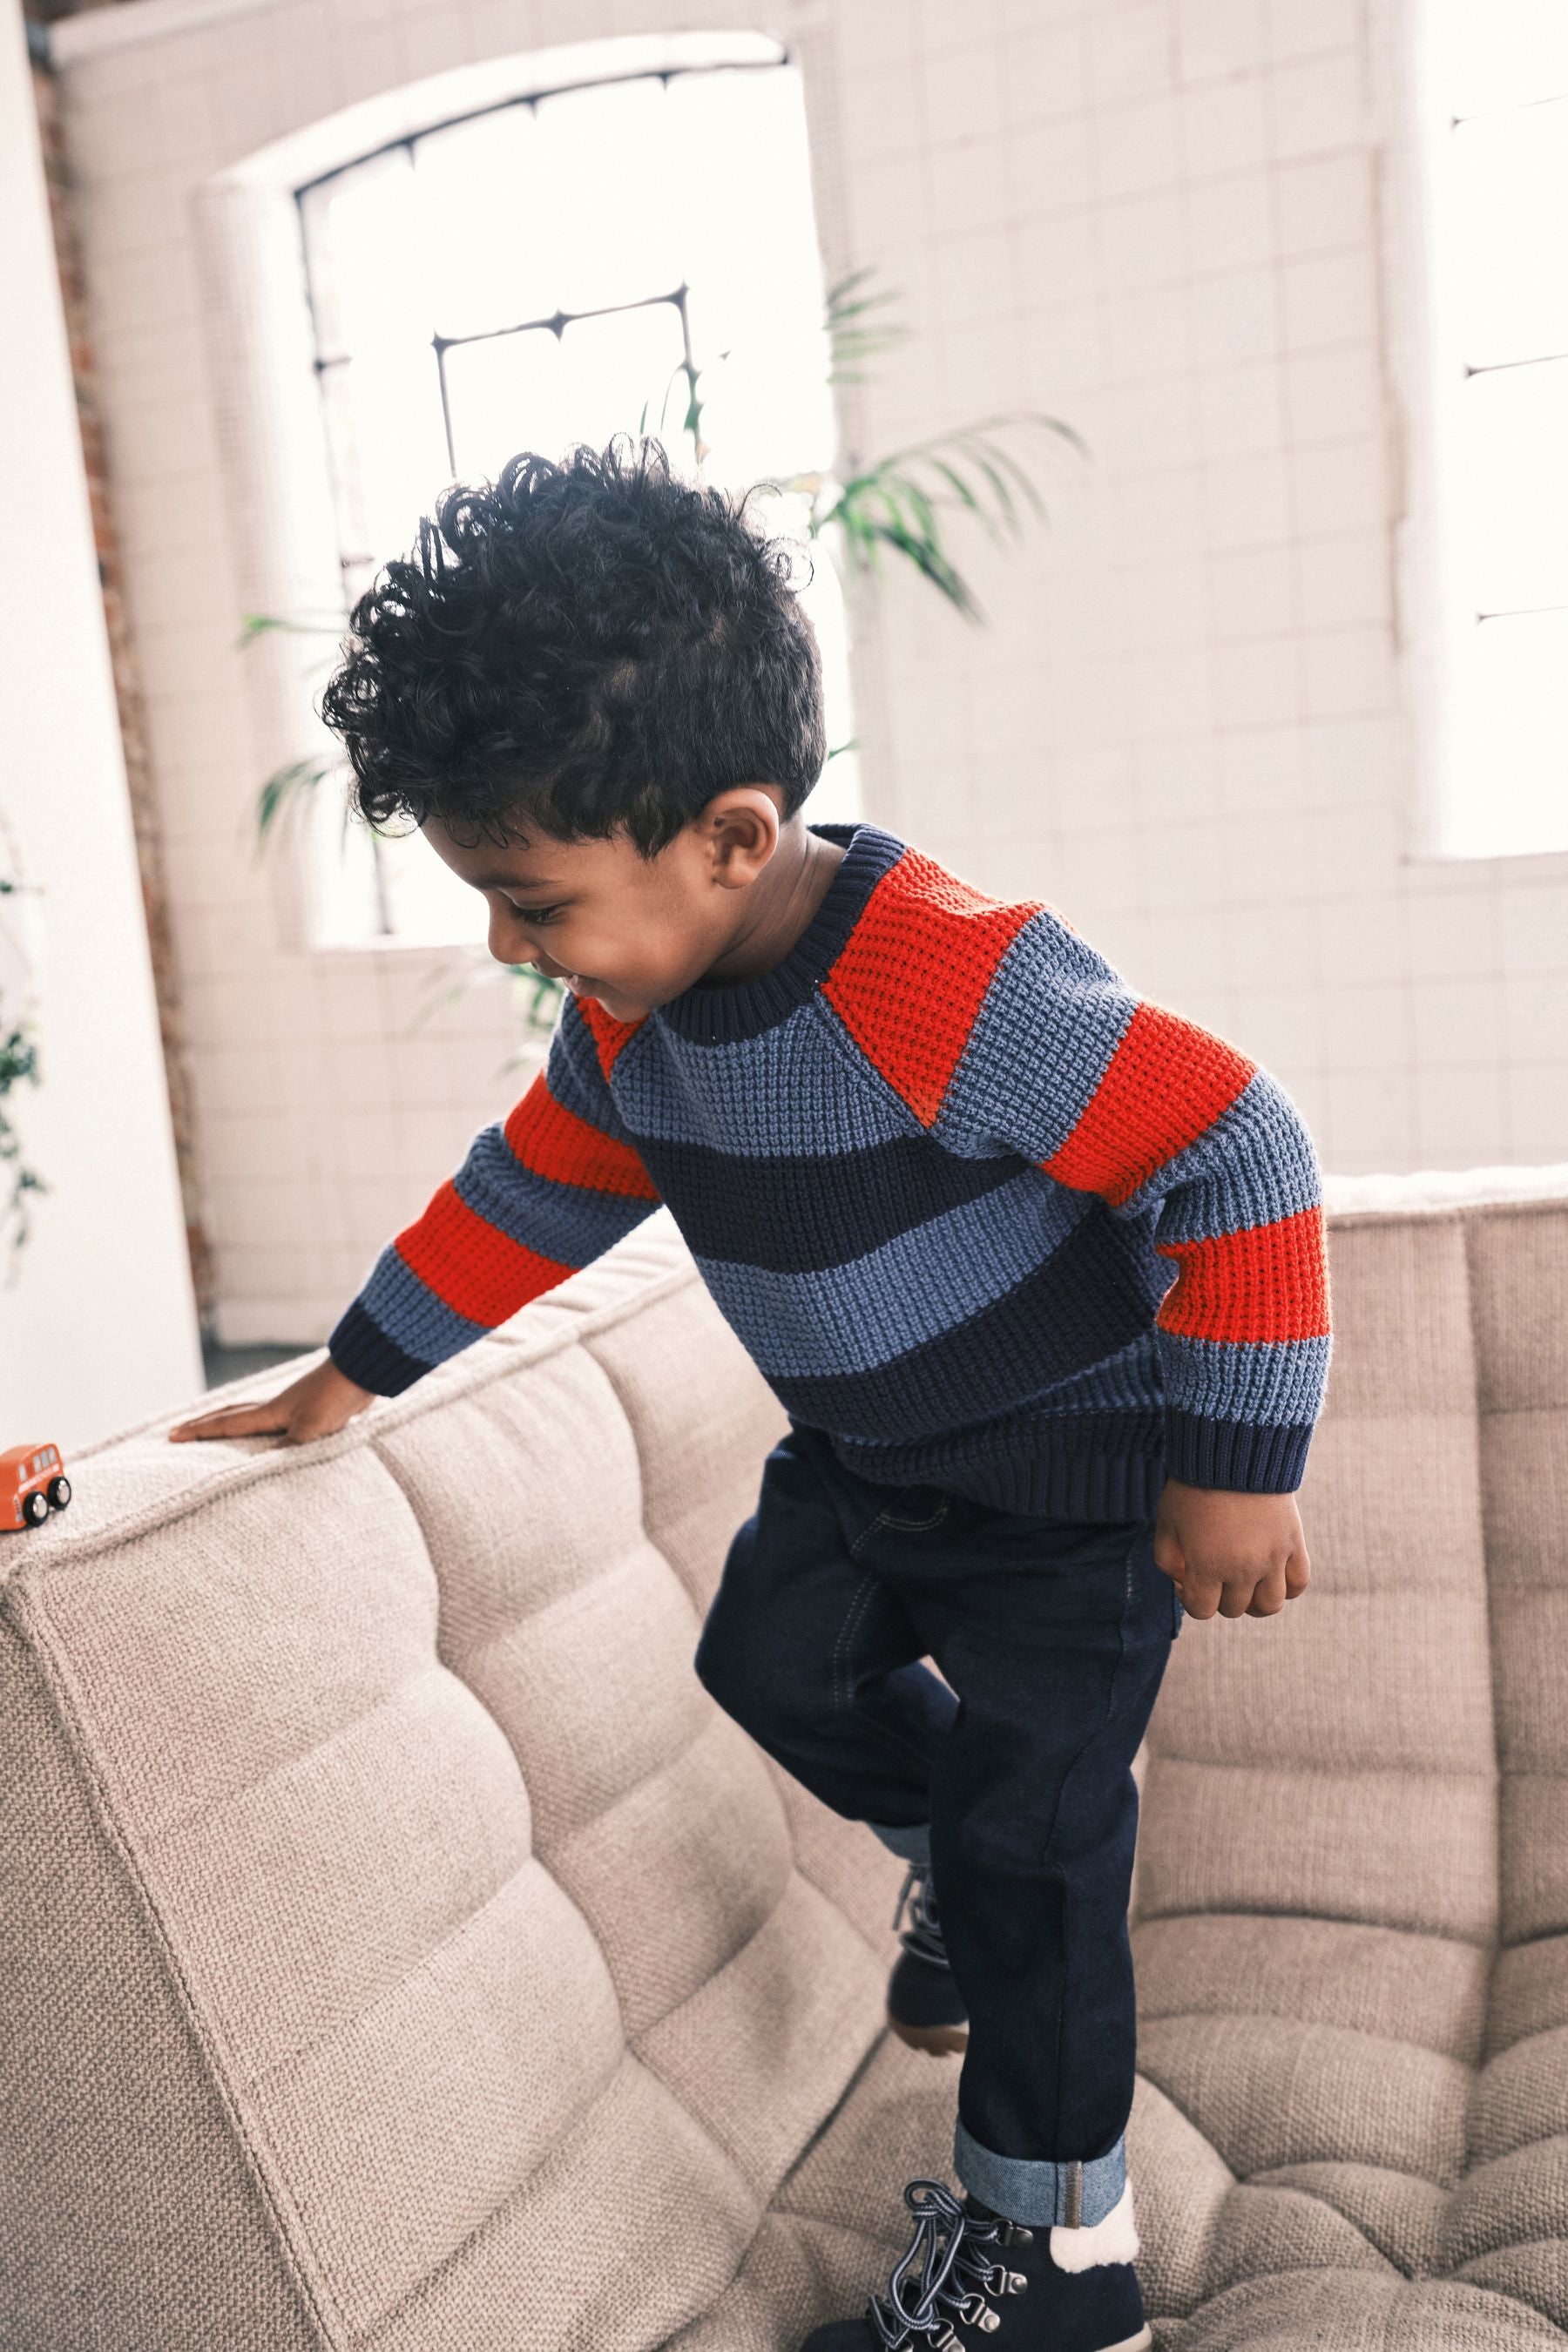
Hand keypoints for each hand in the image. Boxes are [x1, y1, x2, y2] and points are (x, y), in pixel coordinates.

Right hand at [168, 1356, 375, 1446]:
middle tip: (179, 1431)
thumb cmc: (336, 1398)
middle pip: (230, 1416)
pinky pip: (271, 1422)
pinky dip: (256, 1428)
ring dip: (227, 1423)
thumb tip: (260, 1469)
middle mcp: (274, 1408)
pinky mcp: (307, 1410)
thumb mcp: (312, 1429)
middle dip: (203, 1425)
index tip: (171, 1436)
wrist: (362, 1372)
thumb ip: (289, 1449)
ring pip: (249, 1416)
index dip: (199, 1432)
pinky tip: (265, 1434)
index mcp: (270, 1413)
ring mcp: (290, 1407)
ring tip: (212, 1431)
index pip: (225, 1425)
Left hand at [1153, 1479, 1309, 1620]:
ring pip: (1269, 1606)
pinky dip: (1286, 1586)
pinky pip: (1298, 1584)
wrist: (1234, 1452)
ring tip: (1243, 1581)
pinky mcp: (1293, 1544)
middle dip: (1218, 1595)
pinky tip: (1270, 1573)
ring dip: (1253, 1600)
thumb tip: (1184, 1584)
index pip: (1201, 1610)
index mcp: (1207, 1566)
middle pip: (1234, 1609)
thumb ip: (1167, 1562)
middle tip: (1213, 1570)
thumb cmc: (1194, 1488)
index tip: (1188, 1578)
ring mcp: (1272, 1559)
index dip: (1189, 1598)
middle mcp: (1242, 1569)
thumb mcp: (1166, 1524)